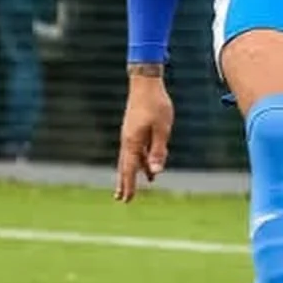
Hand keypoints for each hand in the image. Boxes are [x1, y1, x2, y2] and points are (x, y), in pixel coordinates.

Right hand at [115, 72, 173, 202]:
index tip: (126, 199)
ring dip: (132, 173)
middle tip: (120, 199)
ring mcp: (130, 134)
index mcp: (133, 141)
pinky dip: (140, 161)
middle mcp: (128, 140)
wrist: (145, 83)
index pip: (129, 169)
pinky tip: (147, 168)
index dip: (129, 185)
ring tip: (131, 188)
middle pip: (125, 166)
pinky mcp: (135, 129)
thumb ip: (158, 151)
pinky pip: (136, 150)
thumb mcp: (162, 129)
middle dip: (124, 183)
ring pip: (130, 158)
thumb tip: (155, 172)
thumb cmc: (156, 105)